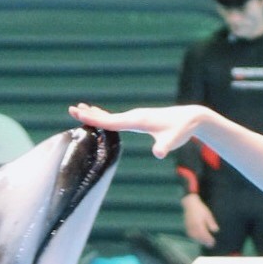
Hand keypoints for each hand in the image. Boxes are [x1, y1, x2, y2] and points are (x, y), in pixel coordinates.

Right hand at [68, 102, 204, 158]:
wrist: (190, 118)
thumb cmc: (181, 129)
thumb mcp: (173, 139)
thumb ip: (165, 146)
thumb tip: (158, 153)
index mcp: (137, 120)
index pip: (112, 121)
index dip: (95, 119)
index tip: (79, 114)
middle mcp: (135, 116)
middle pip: (108, 116)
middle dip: (90, 114)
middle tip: (71, 109)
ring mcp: (137, 117)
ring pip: (112, 116)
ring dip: (96, 113)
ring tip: (81, 109)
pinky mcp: (140, 120)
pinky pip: (119, 119)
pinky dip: (107, 117)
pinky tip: (102, 117)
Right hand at [181, 194, 217, 248]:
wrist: (190, 204)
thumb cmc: (201, 209)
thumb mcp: (208, 215)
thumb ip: (211, 223)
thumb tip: (216, 230)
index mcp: (199, 224)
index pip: (205, 235)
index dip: (209, 240)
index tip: (213, 242)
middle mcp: (193, 227)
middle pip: (200, 237)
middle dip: (205, 242)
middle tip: (211, 245)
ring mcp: (189, 227)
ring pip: (195, 237)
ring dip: (200, 241)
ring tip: (206, 243)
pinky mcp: (187, 227)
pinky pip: (191, 234)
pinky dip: (195, 238)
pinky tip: (199, 239)